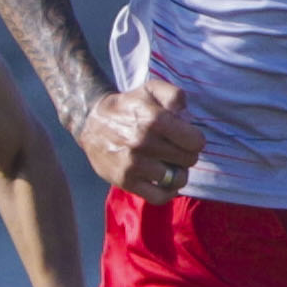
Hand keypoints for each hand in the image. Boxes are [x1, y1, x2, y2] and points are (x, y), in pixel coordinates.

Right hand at [81, 78, 203, 199]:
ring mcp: (133, 164)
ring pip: (177, 179)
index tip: (185, 137)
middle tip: (174, 149)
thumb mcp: (151, 89)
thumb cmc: (128, 106)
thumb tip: (187, 117)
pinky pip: (159, 197)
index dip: (194, 139)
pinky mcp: (125, 181)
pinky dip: (167, 192)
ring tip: (169, 164)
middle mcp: (143, 143)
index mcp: (154, 120)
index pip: (196, 142)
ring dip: (177, 172)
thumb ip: (175, 96)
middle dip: (186, 154)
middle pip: (189, 160)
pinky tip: (164, 181)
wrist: (91, 122)